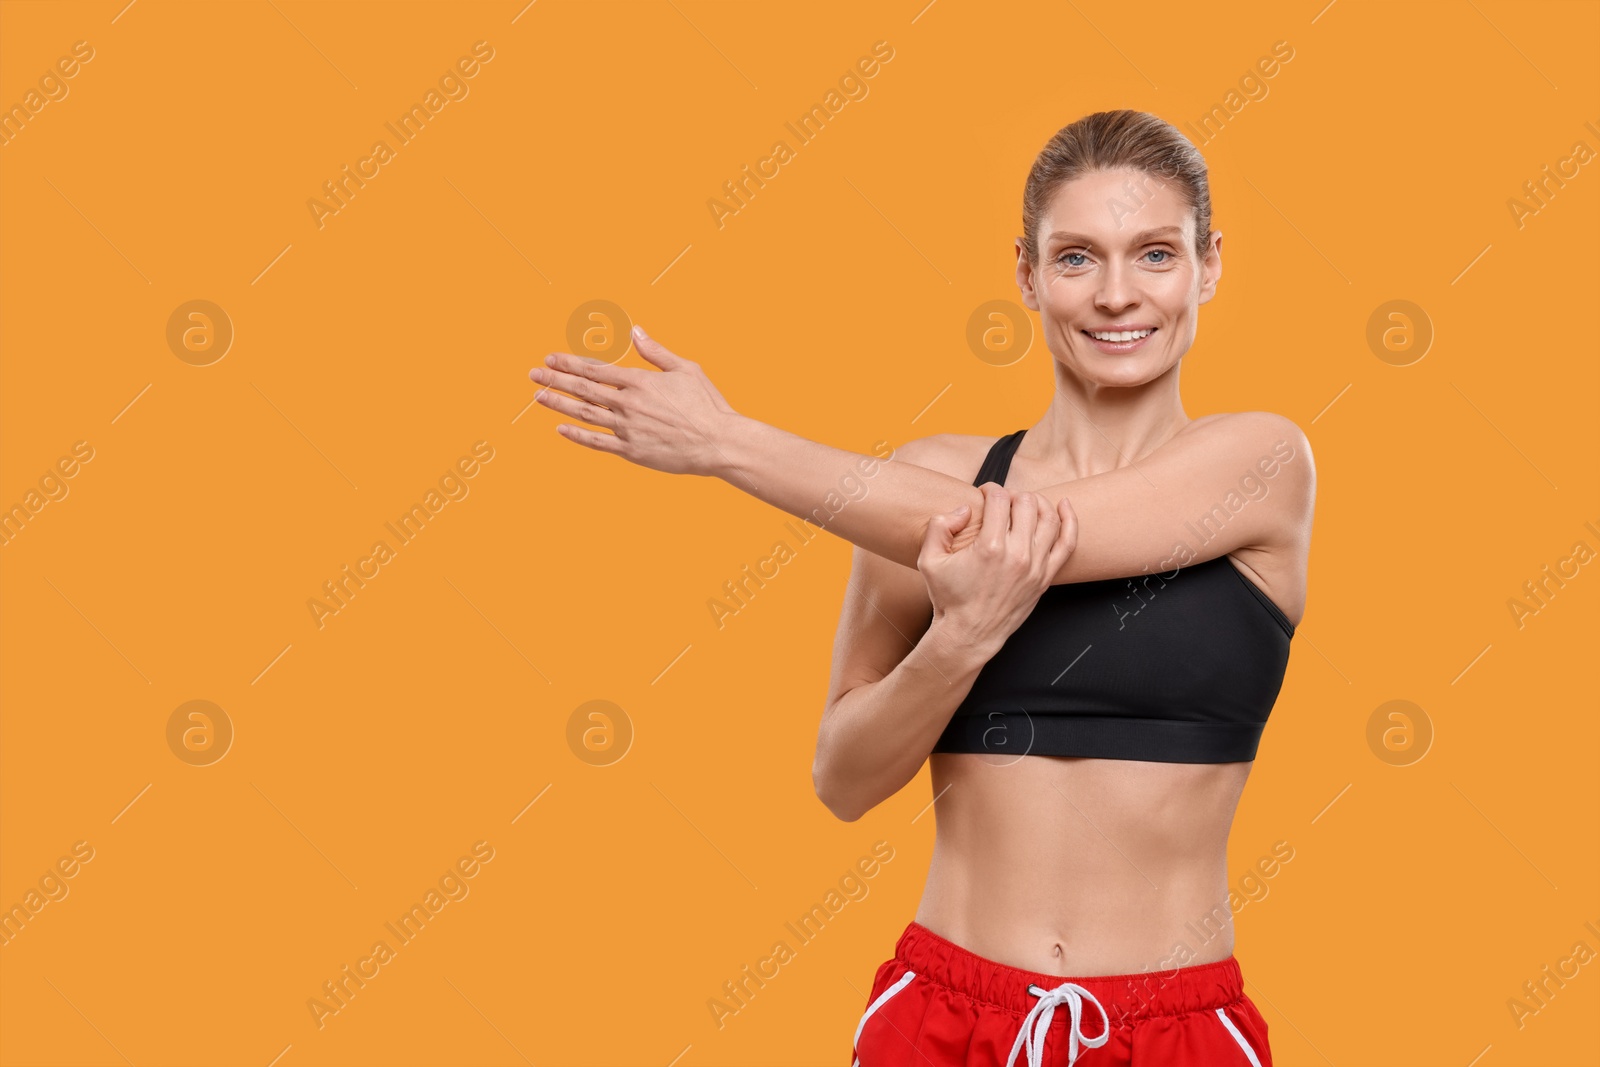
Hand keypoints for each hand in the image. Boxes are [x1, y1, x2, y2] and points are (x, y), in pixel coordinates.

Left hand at [528, 325, 738, 475]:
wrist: (718, 443)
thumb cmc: (706, 404)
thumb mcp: (685, 369)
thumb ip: (656, 351)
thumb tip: (636, 331)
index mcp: (640, 381)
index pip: (595, 369)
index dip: (570, 363)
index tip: (550, 359)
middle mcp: (628, 404)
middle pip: (583, 389)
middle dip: (555, 380)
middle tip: (533, 374)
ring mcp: (627, 429)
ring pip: (584, 415)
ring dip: (559, 404)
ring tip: (538, 397)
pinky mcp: (631, 451)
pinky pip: (597, 443)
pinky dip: (576, 436)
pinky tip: (560, 428)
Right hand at [916, 483, 1077, 650]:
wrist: (969, 634)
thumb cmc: (949, 599)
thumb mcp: (929, 561)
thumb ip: (939, 526)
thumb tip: (965, 508)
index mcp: (989, 547)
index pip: (1000, 499)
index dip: (991, 489)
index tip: (984, 493)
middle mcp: (1017, 555)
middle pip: (1026, 503)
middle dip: (1012, 494)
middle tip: (1001, 502)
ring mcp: (1035, 567)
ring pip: (1049, 518)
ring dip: (1037, 502)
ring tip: (1025, 502)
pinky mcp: (1045, 577)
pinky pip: (1067, 543)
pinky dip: (1070, 521)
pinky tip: (1064, 506)